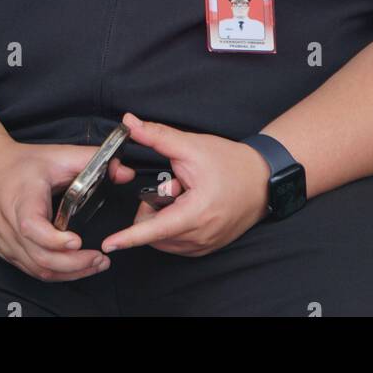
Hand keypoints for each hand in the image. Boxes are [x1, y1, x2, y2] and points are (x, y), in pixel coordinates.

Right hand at [0, 138, 135, 280]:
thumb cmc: (19, 164)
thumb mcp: (55, 154)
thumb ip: (91, 160)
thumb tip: (124, 171)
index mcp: (20, 198)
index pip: (31, 227)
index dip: (53, 239)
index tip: (77, 240)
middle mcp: (9, 225)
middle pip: (38, 256)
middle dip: (73, 264)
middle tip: (101, 258)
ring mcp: (5, 243)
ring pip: (36, 269)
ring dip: (68, 273)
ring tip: (96, 263)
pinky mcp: (6, 252)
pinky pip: (31, 270)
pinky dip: (56, 273)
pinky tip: (76, 267)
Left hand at [99, 112, 270, 257]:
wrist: (263, 179)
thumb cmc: (231, 163)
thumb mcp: (192, 146)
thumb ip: (157, 136)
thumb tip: (129, 123)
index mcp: (196, 212)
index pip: (155, 229)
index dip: (129, 237)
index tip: (109, 245)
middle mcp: (200, 236)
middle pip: (154, 231)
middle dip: (153, 207)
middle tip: (174, 186)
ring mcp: (205, 246)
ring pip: (164, 240)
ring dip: (163, 218)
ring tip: (184, 196)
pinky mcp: (207, 249)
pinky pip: (177, 244)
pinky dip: (173, 227)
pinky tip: (188, 207)